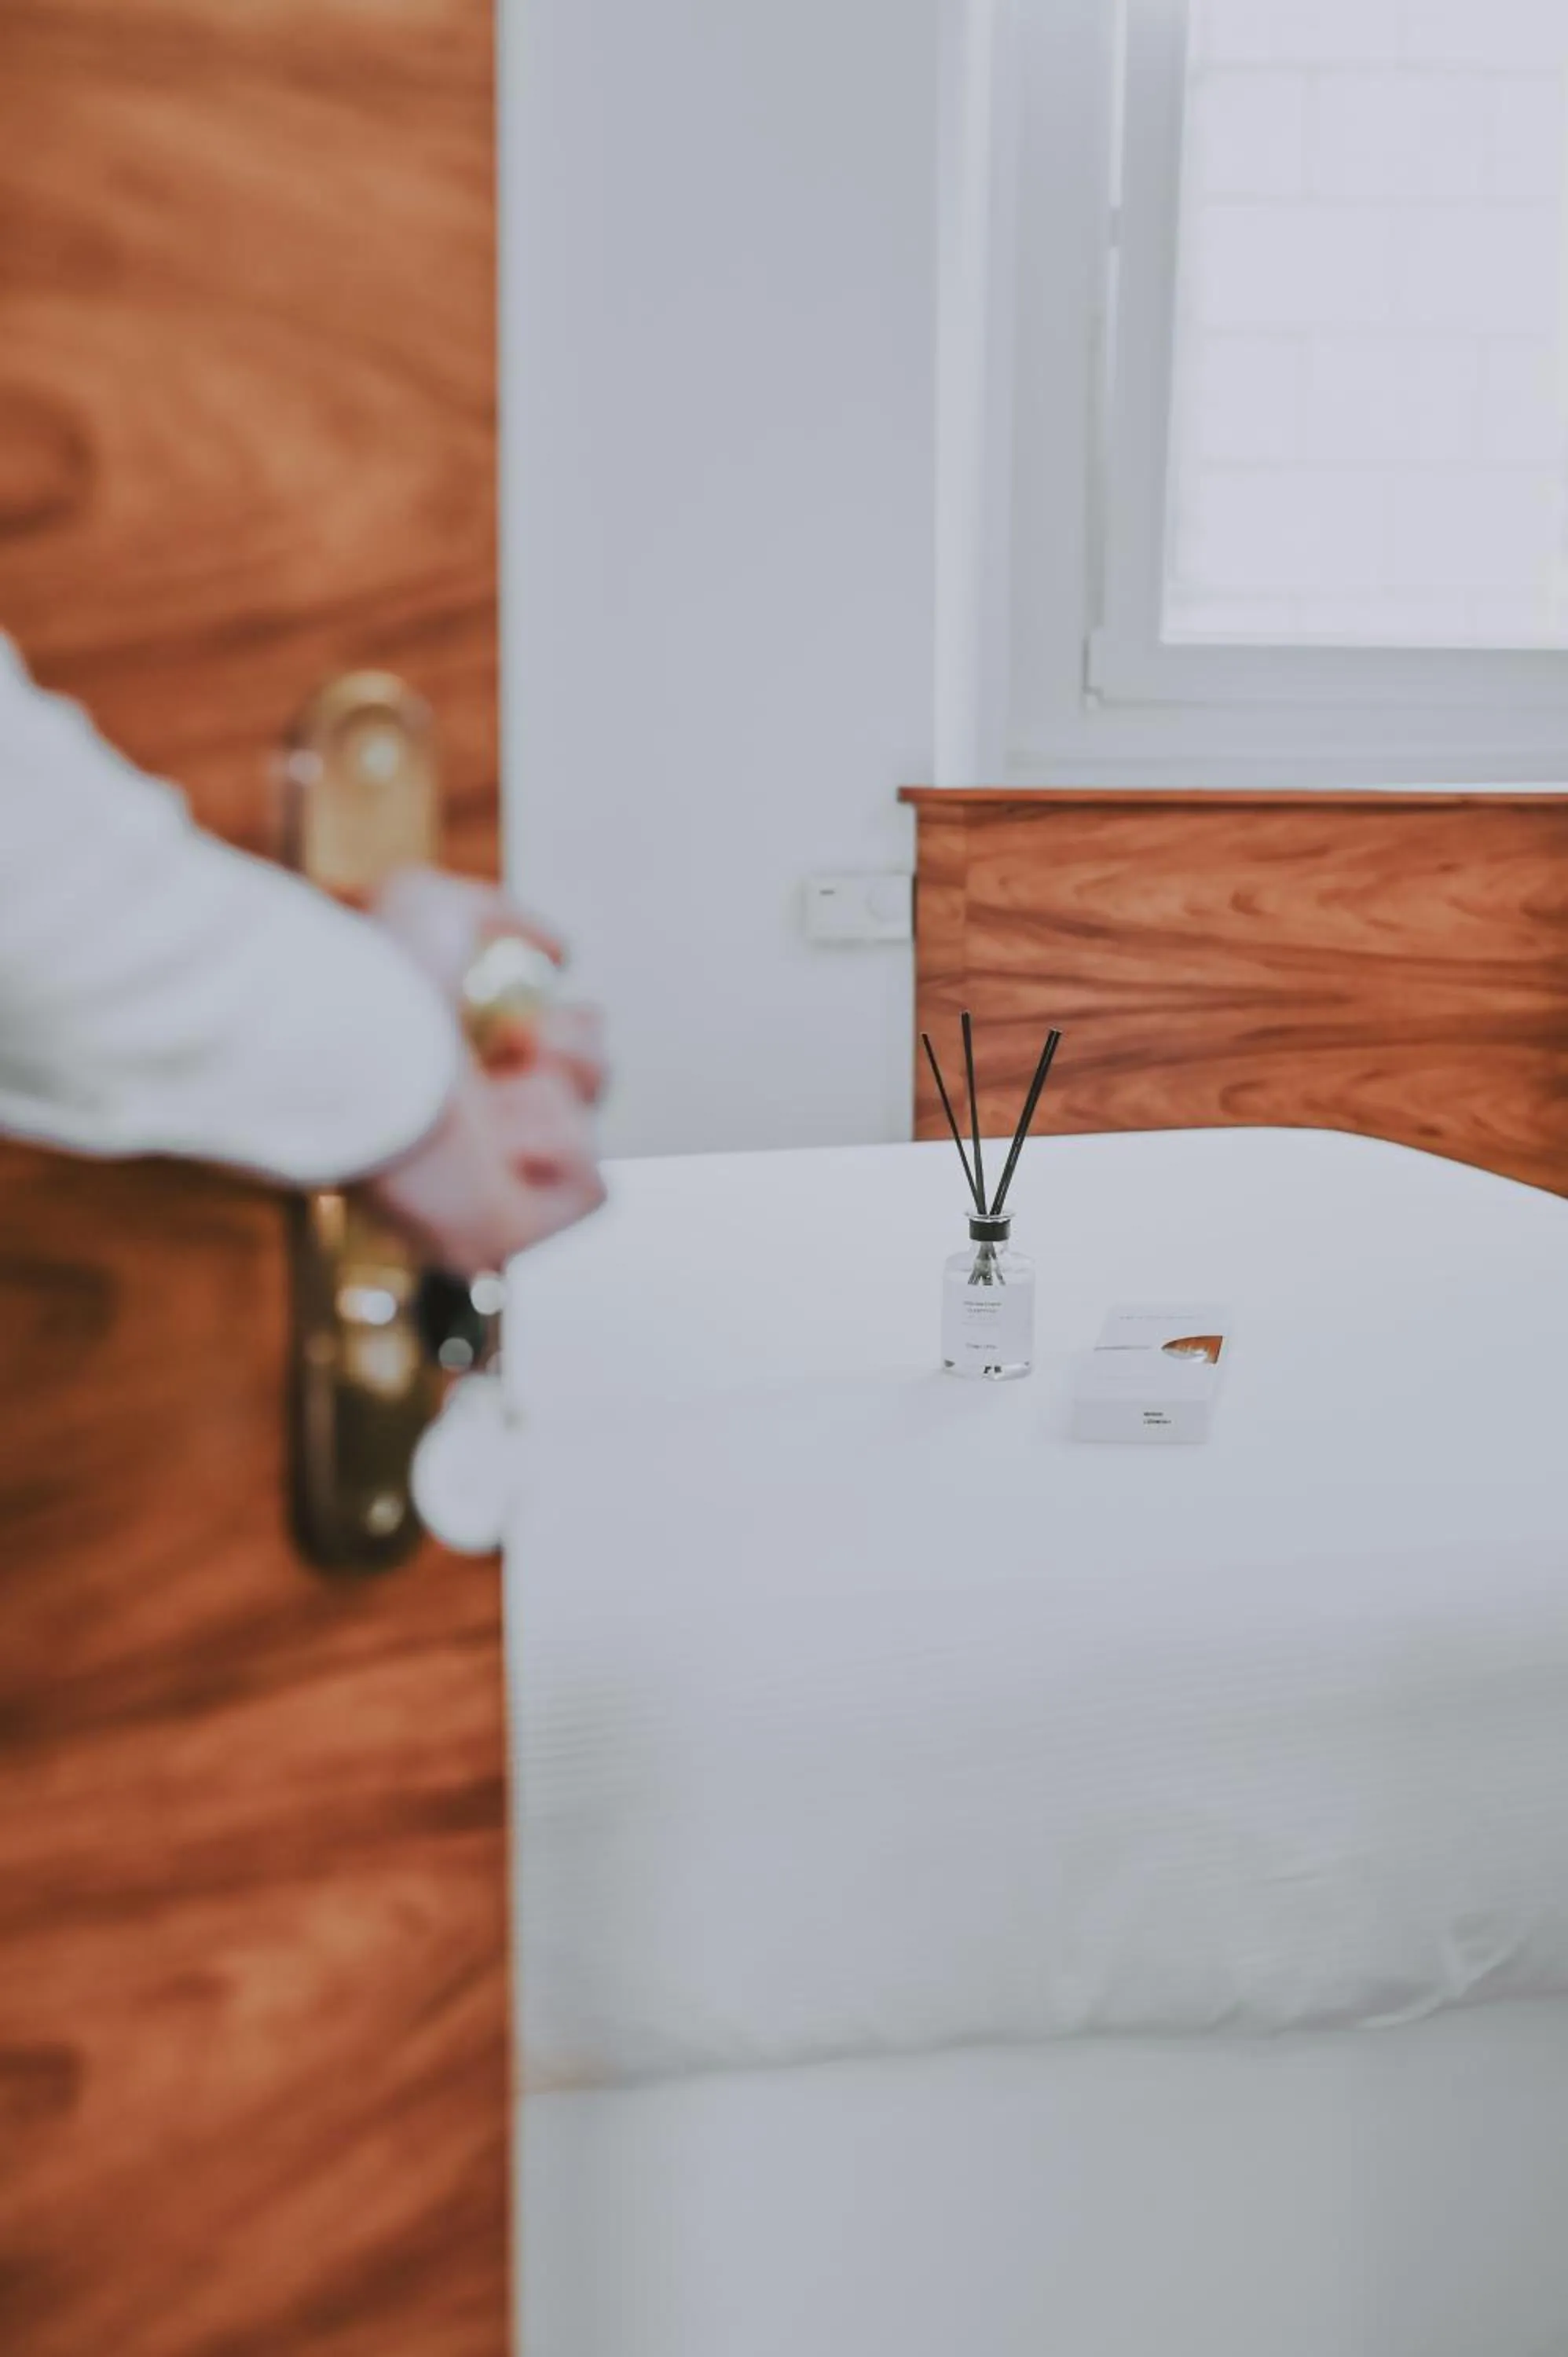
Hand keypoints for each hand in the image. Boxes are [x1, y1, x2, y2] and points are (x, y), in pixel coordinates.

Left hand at [362, 868, 607, 1275]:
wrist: (352, 1050)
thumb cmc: (377, 980)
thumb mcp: (428, 905)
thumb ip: (497, 913)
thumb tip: (559, 953)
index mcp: (455, 1072)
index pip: (554, 1057)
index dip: (565, 1029)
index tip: (519, 1018)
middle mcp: (470, 1137)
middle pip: (588, 1090)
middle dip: (572, 1048)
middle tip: (513, 1039)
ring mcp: (485, 1194)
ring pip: (587, 1136)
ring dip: (548, 1096)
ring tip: (491, 1092)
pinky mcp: (504, 1235)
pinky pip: (591, 1190)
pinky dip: (558, 1150)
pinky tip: (498, 1142)